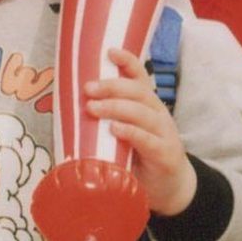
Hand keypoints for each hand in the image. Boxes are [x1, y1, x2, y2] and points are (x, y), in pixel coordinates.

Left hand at [84, 47, 195, 216]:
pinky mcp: (165, 156)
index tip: (110, 51)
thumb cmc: (140, 157)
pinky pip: (148, 140)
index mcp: (148, 105)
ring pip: (142, 113)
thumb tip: (70, 110)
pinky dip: (131, 133)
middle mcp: (158, 115)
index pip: (140, 78)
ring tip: (93, 108)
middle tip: (88, 88)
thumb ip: (107, 121)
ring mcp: (164, 134)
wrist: (171, 188)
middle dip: (113, 86)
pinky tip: (115, 129)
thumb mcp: (126, 134)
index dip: (128, 62)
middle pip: (139, 92)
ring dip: (116, 107)